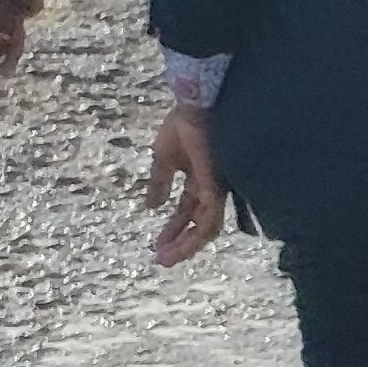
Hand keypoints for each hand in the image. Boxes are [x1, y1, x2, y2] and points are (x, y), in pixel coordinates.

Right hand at [143, 107, 225, 266]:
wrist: (194, 106)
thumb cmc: (183, 125)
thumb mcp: (163, 158)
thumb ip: (159, 182)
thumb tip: (150, 206)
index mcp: (199, 179)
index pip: (188, 211)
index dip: (174, 229)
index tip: (158, 246)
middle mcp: (211, 187)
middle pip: (199, 223)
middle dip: (180, 243)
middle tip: (162, 260)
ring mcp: (216, 187)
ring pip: (206, 226)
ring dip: (186, 244)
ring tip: (166, 258)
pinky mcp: (217, 186)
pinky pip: (210, 217)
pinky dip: (195, 232)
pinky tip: (180, 243)